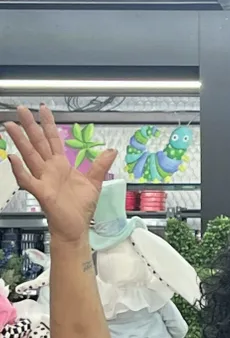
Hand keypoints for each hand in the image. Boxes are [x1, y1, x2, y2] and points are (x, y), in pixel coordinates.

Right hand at [4, 105, 115, 243]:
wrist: (76, 227)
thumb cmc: (80, 208)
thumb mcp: (94, 182)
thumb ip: (100, 165)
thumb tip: (111, 150)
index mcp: (61, 165)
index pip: (52, 139)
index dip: (48, 124)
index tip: (43, 109)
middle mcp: (49, 169)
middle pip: (38, 143)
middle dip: (29, 126)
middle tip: (20, 109)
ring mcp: (43, 179)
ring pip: (29, 156)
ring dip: (20, 141)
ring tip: (11, 126)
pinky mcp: (41, 192)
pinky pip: (27, 179)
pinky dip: (19, 169)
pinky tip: (12, 158)